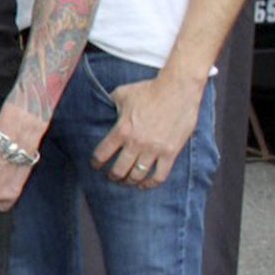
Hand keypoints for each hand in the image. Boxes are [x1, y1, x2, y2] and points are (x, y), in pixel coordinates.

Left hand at [92, 73, 200, 188]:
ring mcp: (154, 149)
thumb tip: (101, 107)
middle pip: (119, 170)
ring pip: (138, 176)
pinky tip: (145, 185)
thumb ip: (109, 104)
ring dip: (130, 181)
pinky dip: (150, 183)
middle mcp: (136, 143)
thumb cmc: (149, 90)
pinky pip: (159, 175)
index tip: (96, 165)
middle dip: (113, 176)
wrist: (178, 89)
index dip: (96, 162)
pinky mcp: (171, 152)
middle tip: (111, 176)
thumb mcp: (122, 94)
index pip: (102, 154)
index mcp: (122, 130)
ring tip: (127, 180)